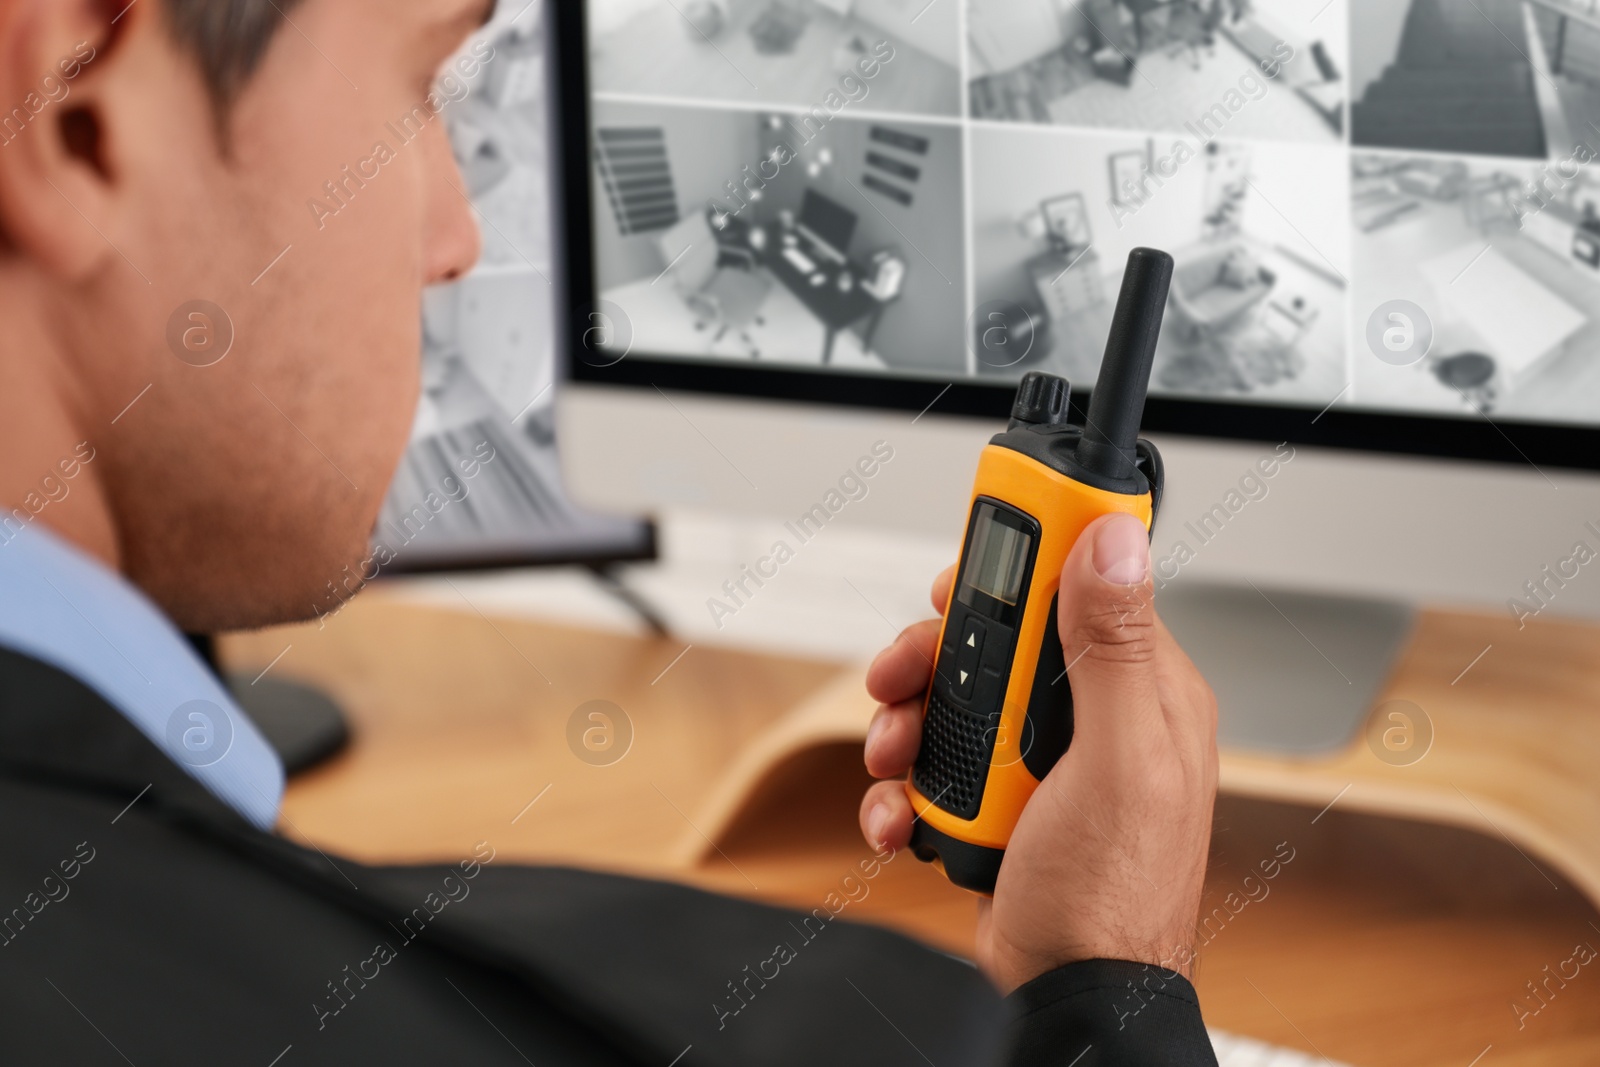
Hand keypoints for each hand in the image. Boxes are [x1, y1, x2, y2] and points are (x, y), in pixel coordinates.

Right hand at [859, 513, 1217, 992]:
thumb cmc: (1114, 896)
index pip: (1080, 584)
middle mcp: (1093, 714)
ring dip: (909, 725)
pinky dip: (907, 786)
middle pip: (997, 639)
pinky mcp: (1002, 797)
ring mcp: (1043, 757)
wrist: (1074, 991)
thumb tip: (1115, 544)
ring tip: (895, 759)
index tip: (964, 563)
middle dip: (936, 656)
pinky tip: (903, 814)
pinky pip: (939, 762)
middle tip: (900, 678)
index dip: (1021, 561)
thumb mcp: (1120, 760)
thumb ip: (1114, 650)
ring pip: (955, 697)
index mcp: (1141, 689)